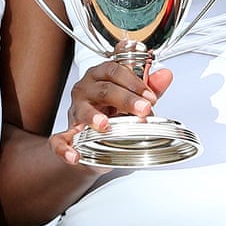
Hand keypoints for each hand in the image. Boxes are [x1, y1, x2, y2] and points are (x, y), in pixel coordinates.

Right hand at [52, 61, 171, 165]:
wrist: (93, 139)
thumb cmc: (111, 111)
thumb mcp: (132, 98)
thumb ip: (149, 87)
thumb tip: (165, 75)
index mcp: (100, 76)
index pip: (115, 70)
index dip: (134, 81)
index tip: (151, 96)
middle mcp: (85, 89)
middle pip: (104, 89)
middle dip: (125, 99)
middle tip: (143, 109)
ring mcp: (75, 111)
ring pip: (82, 110)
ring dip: (93, 117)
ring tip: (105, 124)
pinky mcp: (67, 134)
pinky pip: (59, 140)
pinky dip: (65, 148)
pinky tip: (75, 155)